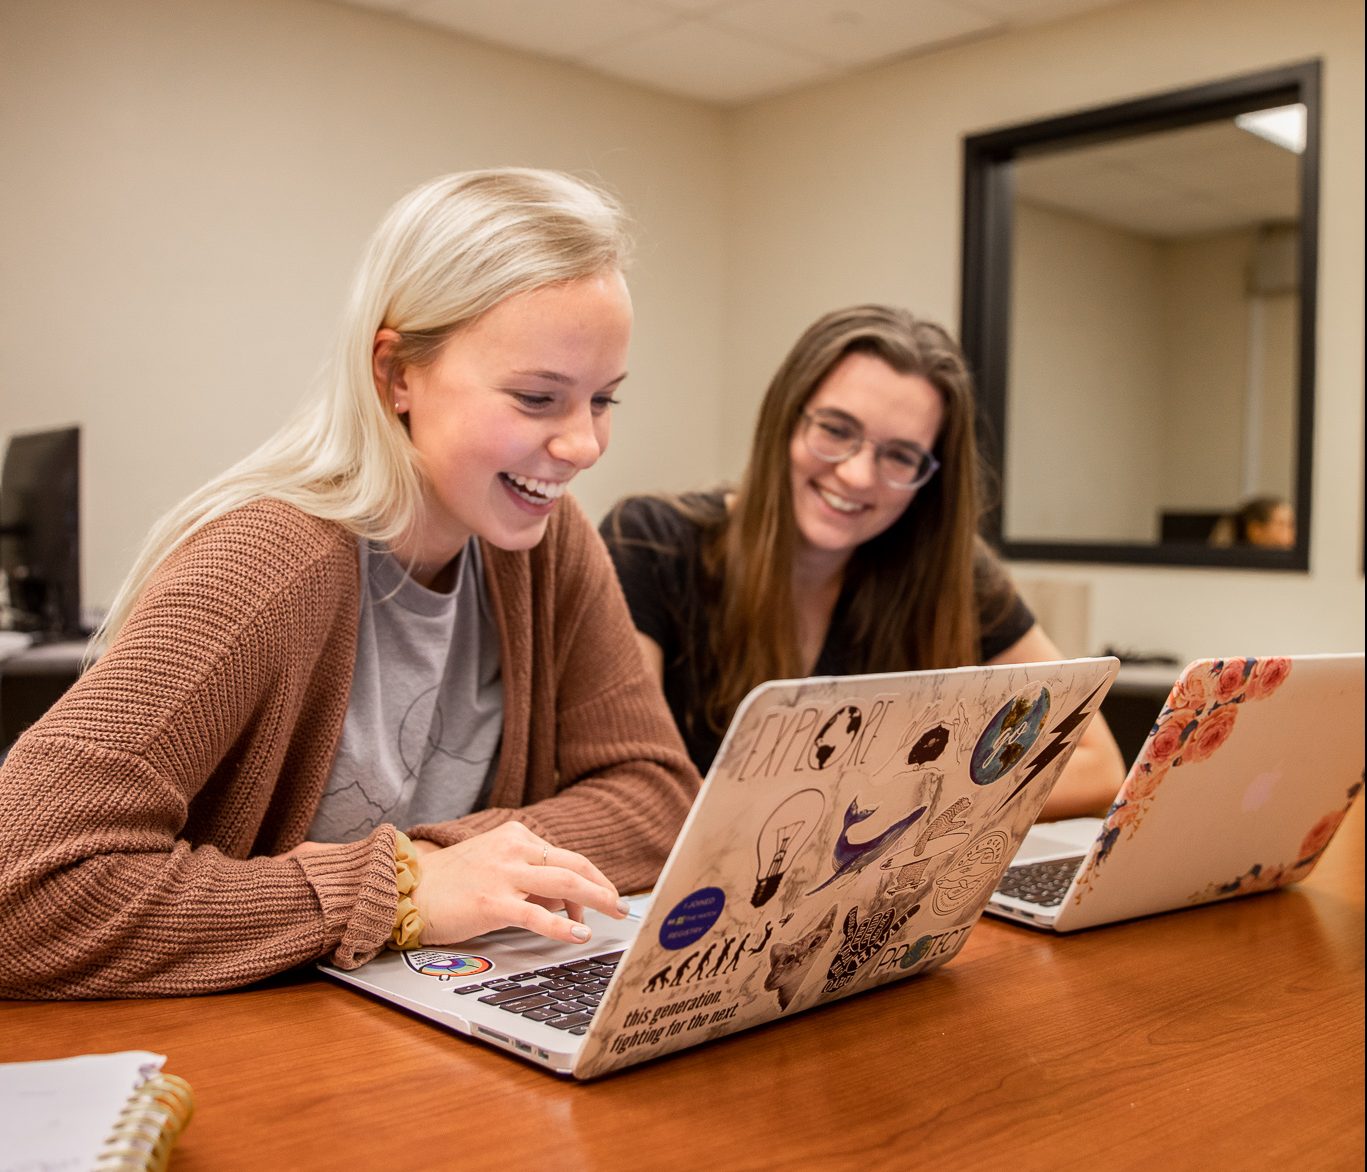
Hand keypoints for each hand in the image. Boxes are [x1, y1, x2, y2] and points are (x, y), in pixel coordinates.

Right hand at [412, 822, 628, 946]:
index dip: (591, 879)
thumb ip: (531, 879)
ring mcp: (503, 874)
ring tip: (613, 915)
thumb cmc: (451, 884)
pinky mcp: (492, 901)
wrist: (408, 891)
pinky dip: (564, 925)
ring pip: (564, 882)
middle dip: (603, 887)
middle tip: (621, 906)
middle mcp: (513, 848)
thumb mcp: (495, 867)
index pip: (566, 856)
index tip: (605, 897)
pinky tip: (579, 934)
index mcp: (516, 836)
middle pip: (574, 865)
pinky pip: (538, 914)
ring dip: (596, 900)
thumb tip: (568, 902)